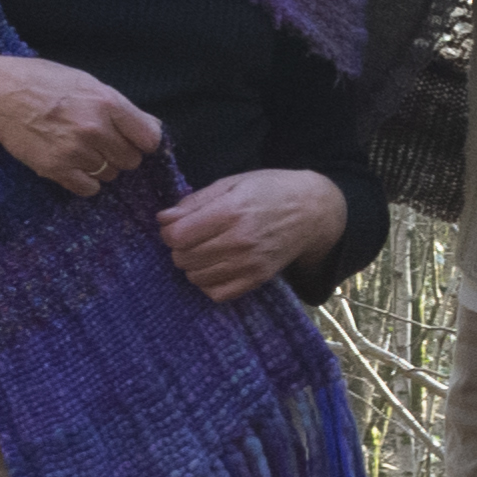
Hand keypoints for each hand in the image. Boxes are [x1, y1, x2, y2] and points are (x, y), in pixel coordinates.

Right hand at [0, 53, 164, 197]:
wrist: (1, 95)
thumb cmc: (45, 84)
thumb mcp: (88, 83)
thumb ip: (119, 107)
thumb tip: (151, 127)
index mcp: (107, 103)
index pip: (149, 138)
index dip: (142, 141)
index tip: (132, 140)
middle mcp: (95, 128)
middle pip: (131, 160)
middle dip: (120, 154)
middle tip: (100, 143)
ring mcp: (75, 151)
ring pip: (110, 175)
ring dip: (101, 166)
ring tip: (79, 148)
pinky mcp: (56, 169)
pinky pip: (89, 188)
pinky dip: (84, 181)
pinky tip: (72, 164)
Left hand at [154, 166, 342, 299]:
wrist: (313, 211)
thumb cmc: (270, 190)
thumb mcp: (232, 183)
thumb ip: (195, 201)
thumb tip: (163, 219)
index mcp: (231, 212)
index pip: (177, 236)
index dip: (169, 230)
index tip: (177, 224)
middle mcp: (239, 241)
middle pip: (183, 258)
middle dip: (179, 247)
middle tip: (193, 236)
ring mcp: (250, 264)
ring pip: (196, 277)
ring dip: (193, 265)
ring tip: (205, 249)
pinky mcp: (258, 279)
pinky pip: (217, 293)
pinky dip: (209, 282)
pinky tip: (216, 266)